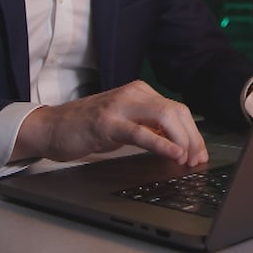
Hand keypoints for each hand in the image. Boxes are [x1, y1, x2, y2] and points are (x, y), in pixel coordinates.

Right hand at [12, 80, 207, 165]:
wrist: (52, 127)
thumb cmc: (88, 128)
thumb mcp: (125, 125)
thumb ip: (150, 129)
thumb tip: (179, 145)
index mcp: (140, 92)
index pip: (178, 110)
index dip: (194, 133)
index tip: (200, 154)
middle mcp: (133, 94)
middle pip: (177, 112)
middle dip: (193, 138)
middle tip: (197, 160)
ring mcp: (120, 106)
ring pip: (165, 117)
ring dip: (182, 141)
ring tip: (187, 159)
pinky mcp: (107, 122)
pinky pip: (142, 132)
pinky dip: (162, 144)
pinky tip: (173, 154)